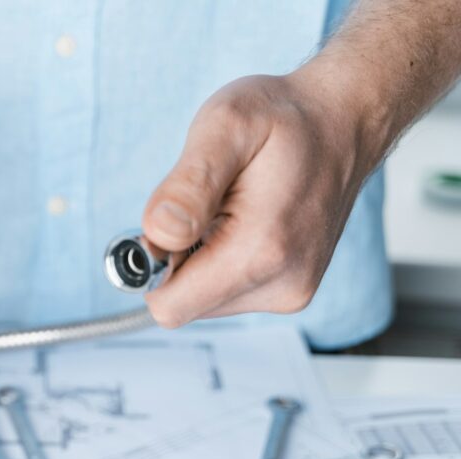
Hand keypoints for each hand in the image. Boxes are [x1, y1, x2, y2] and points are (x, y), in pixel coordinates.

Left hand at [141, 72, 378, 327]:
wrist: (343, 120)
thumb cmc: (285, 118)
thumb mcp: (225, 126)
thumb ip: (188, 185)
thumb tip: (157, 236)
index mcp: (262, 252)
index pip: (171, 306)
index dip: (150, 267)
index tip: (168, 222)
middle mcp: (282, 285)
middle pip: (184, 304)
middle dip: (175, 260)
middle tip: (201, 206)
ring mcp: (290, 292)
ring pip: (203, 300)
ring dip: (198, 258)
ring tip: (229, 209)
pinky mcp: (290, 290)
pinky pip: (227, 291)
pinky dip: (219, 261)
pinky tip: (242, 221)